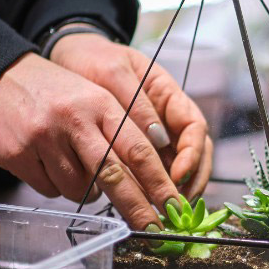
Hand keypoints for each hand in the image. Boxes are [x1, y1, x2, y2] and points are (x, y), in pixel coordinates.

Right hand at [0, 53, 182, 230]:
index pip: (139, 150)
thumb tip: (154, 180)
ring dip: (87, 190)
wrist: (1, 77)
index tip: (174, 206)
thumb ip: (126, 133)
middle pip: (113, 175)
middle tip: (153, 228)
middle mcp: (74, 120)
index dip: (159, 183)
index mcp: (101, 104)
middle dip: (137, 207)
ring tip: (77, 164)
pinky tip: (50, 162)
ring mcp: (44, 138)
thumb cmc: (61, 95)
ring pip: (79, 190)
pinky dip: (57, 185)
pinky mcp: (17, 155)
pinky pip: (50, 190)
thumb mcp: (99, 100)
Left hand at [49, 30, 211, 200]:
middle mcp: (170, 117)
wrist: (71, 58)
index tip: (178, 175)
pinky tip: (146, 204)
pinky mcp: (140, 147)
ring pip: (181, 166)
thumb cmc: (94, 60)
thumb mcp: (114, 73)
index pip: (195, 128)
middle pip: (197, 153)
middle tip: (176, 204)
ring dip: (179, 190)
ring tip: (165, 211)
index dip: (192, 154)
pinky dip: (154, 189)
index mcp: (170, 95)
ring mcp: (158, 133)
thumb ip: (137, 104)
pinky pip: (155, 170)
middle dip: (192, 181)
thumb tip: (158, 138)